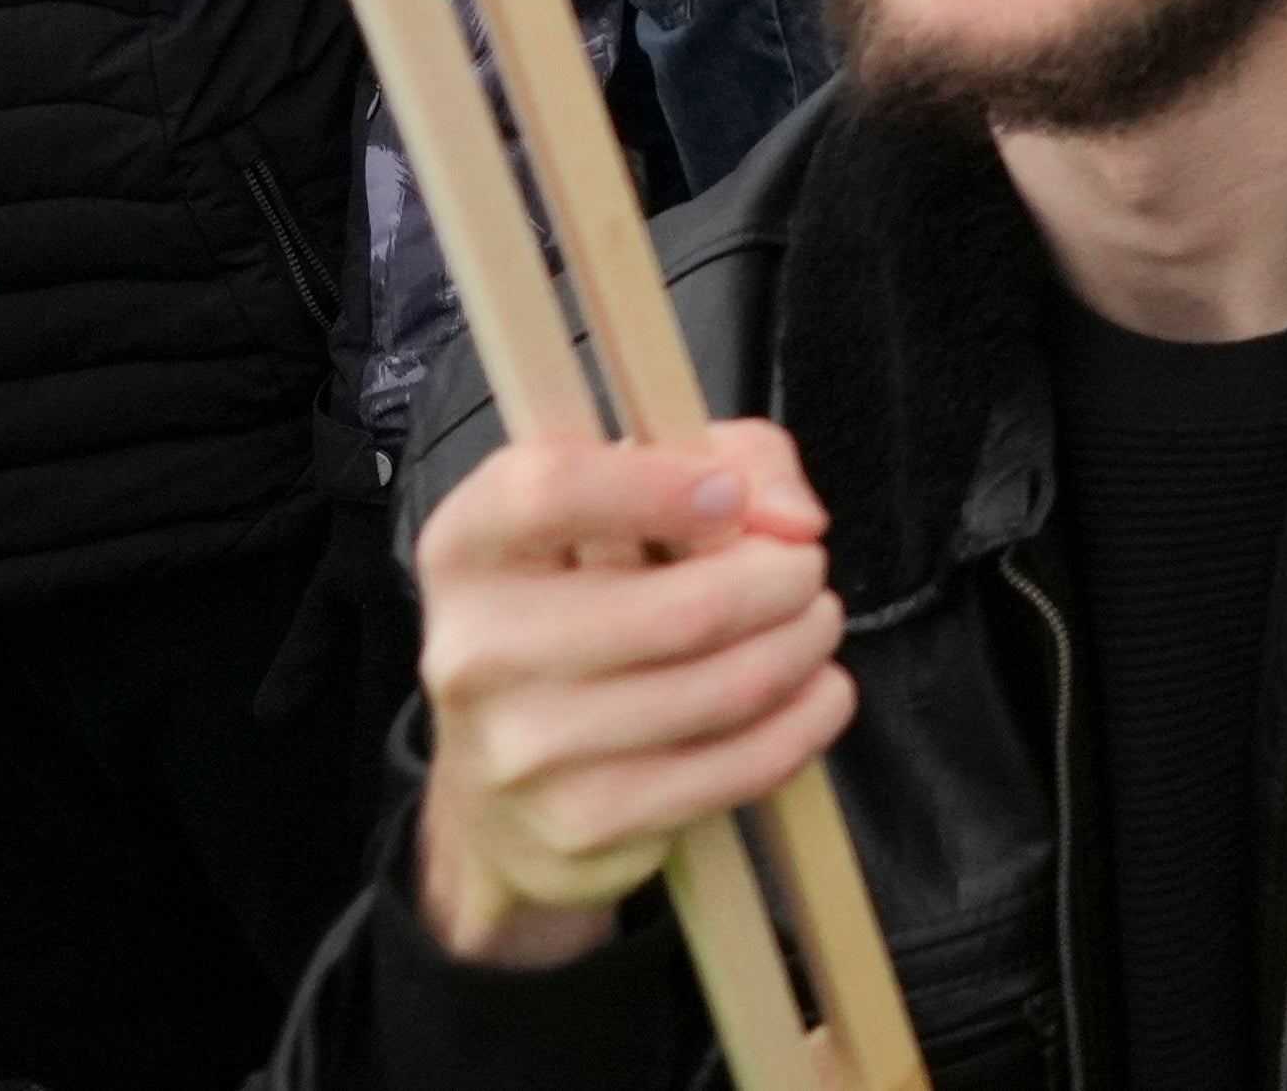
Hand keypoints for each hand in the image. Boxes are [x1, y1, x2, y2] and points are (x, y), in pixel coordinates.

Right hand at [409, 418, 851, 973]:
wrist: (500, 789)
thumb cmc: (585, 607)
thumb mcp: (634, 500)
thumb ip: (735, 460)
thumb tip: (794, 519)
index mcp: (469, 548)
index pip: (548, 490)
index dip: (660, 484)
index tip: (733, 497)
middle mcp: (478, 651)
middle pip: (688, 608)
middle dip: (786, 579)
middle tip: (805, 570)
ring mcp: (525, 750)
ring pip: (732, 686)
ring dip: (806, 644)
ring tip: (813, 624)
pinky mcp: (582, 825)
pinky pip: (740, 767)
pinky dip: (806, 719)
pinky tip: (817, 692)